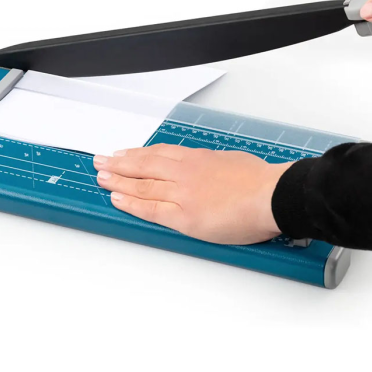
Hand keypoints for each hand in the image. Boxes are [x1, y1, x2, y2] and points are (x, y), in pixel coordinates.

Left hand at [93, 145, 290, 244]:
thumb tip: (205, 169)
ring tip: (101, 178)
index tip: (124, 154)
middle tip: (101, 161)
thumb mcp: (231, 160)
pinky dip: (131, 203)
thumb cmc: (259, 180)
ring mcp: (182, 195)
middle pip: (144, 166)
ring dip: (118, 181)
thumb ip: (211, 165)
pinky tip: (117, 199)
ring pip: (142, 186)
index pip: (159, 154)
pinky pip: (150, 209)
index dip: (138, 154)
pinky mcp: (185, 217)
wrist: (271, 195)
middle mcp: (184, 174)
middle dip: (119, 163)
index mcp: (197, 159)